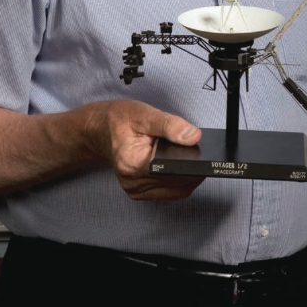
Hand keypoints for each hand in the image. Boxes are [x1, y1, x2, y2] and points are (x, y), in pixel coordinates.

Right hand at [86, 100, 203, 200]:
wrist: (101, 130)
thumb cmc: (119, 120)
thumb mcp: (144, 114)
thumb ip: (170, 125)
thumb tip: (193, 136)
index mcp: (132, 162)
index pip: (170, 171)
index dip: (191, 166)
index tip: (206, 157)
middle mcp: (133, 182)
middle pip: (176, 182)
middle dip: (193, 169)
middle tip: (203, 152)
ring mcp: (135, 190)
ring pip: (175, 191)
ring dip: (188, 177)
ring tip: (194, 157)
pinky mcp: (139, 192)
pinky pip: (168, 191)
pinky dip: (179, 181)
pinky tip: (184, 167)